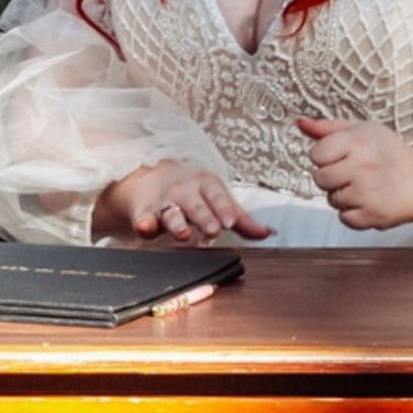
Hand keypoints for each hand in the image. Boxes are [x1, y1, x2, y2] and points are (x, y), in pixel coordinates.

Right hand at [91, 160, 273, 245]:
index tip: (231, 222)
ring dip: (177, 223)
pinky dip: (144, 223)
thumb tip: (268, 233)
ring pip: (171, 213)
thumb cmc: (191, 192)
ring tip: (184, 233)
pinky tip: (145, 227)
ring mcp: (163, 202)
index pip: (217, 196)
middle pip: (195, 205)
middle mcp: (184, 191)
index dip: (223, 208)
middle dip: (204, 217)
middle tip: (213, 229)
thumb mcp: (216, 198)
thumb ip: (241, 218)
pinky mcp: (144, 213)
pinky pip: (143, 219)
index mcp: (205, 185)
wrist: (148, 178)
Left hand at [297, 117, 412, 229]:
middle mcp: (362, 166)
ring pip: (332, 199)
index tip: (342, 155)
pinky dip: (353, 212)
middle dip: (332, 176)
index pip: (316, 154)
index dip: (326, 156)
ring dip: (343, 195)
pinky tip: (369, 200)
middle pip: (320, 178)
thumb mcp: (362, 130)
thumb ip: (328, 128)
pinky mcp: (372, 215)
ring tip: (364, 185)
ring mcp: (367, 193)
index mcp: (358, 142)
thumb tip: (300, 122)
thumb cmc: (389, 153)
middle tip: (353, 172)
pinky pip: (344, 218)